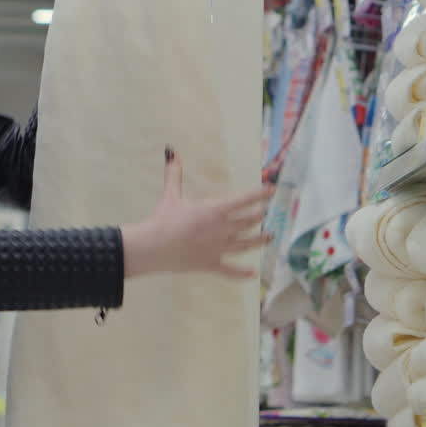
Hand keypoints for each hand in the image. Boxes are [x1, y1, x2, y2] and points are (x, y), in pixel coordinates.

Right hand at [122, 147, 271, 279]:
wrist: (153, 247)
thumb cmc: (163, 219)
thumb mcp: (170, 195)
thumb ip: (174, 174)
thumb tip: (172, 153)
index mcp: (214, 210)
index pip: (243, 200)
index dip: (260, 194)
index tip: (272, 190)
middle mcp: (222, 229)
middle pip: (248, 221)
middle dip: (259, 215)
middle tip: (266, 213)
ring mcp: (219, 248)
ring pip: (246, 244)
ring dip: (259, 240)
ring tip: (270, 237)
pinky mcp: (211, 264)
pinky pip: (230, 270)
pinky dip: (242, 273)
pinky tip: (253, 274)